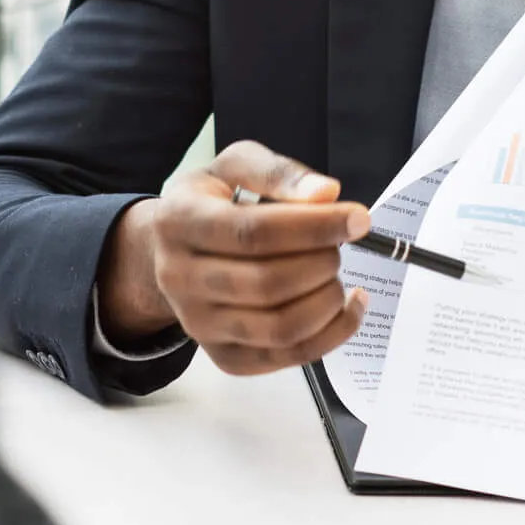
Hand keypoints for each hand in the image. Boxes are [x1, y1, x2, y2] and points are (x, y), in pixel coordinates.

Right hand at [97, 142, 370, 374]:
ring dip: (328, 300)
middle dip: (322, 263)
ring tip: (334, 273)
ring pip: (280, 328)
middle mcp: (179, 279)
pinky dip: (332, 335)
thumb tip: (327, 194)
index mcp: (179, 222)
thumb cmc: (209, 202)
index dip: (313, 227)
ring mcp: (199, 324)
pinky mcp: (223, 356)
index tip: (358, 219)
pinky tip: (347, 306)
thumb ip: (278, 173)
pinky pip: (287, 357)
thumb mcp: (233, 167)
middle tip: (339, 245)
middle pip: (268, 283)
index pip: (253, 233)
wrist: (166, 250)